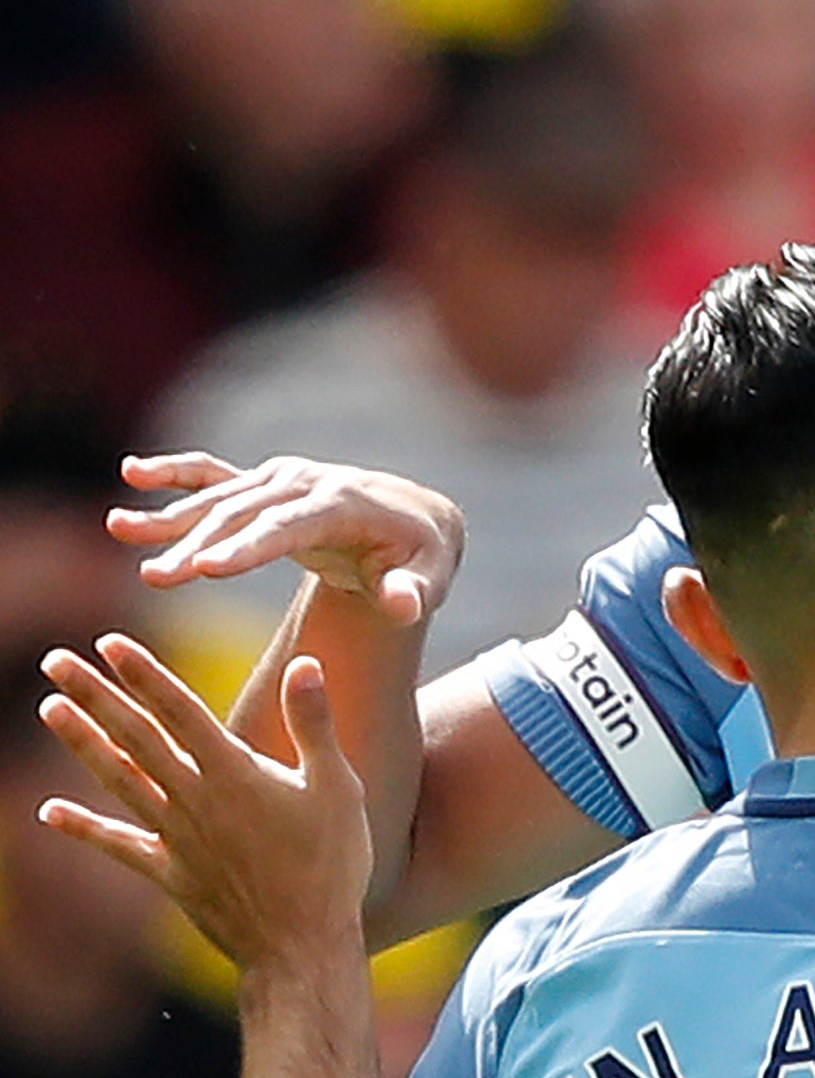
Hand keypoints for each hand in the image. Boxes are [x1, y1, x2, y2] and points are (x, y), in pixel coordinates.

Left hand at [37, 636, 371, 969]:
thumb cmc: (331, 864)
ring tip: (48, 708)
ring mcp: (178, 837)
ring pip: (120, 779)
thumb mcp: (338, 788)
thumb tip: (305, 663)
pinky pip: (119, 846)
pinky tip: (49, 812)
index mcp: (237, 775)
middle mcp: (197, 800)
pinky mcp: (170, 873)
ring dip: (82, 743)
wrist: (302, 945)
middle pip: (136, 738)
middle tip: (55, 661)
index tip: (109, 643)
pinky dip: (84, 828)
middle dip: (95, 696)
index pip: (180, 712)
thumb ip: (314, 725)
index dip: (144, 674)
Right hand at [109, 453, 465, 624]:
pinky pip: (215, 475)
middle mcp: (306, 483)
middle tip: (157, 578)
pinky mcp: (265, 483)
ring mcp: (282, 478)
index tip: (205, 568)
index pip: (290, 527)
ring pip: (220, 500)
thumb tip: (401, 605)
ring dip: (172, 518)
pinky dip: (175, 472)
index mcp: (345, 505)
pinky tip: (132, 474)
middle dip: (198, 544)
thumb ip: (414, 592)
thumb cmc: (423, 555)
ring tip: (120, 530)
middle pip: (244, 516)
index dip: (247, 547)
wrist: (417, 517)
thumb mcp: (431, 576)